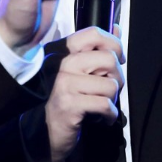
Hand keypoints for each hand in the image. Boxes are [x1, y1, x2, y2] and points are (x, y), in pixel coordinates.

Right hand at [42, 26, 124, 161]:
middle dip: (118, 78)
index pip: (93, 33)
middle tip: (108, 90)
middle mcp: (59, 63)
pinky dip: (110, 115)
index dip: (113, 44)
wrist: (43, 134)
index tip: (117, 59)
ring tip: (101, 105)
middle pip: (109, 58)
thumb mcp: (78, 71)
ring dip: (112, 99)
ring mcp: (62, 83)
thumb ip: (96, 49)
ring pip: (110, 84)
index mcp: (60, 51)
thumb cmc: (65, 100)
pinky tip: (101, 118)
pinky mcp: (68, 104)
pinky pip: (105, 104)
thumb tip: (116, 28)